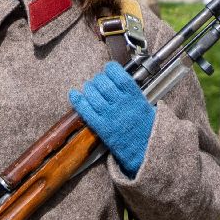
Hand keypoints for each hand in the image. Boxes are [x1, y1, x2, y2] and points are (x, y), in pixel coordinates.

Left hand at [69, 61, 155, 177]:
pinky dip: (77, 100)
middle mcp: (122, 104)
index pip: (119, 75)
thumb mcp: (145, 105)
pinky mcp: (102, 127)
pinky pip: (85, 110)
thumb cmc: (146, 128)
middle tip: (98, 83)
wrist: (146, 150)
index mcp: (135, 96)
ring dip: (88, 89)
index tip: (109, 70)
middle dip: (98, 80)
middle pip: (103, 83)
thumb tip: (117, 77)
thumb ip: (131, 92)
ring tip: (90, 90)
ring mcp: (111, 115)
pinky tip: (74, 94)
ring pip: (93, 94)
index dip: (111, 69)